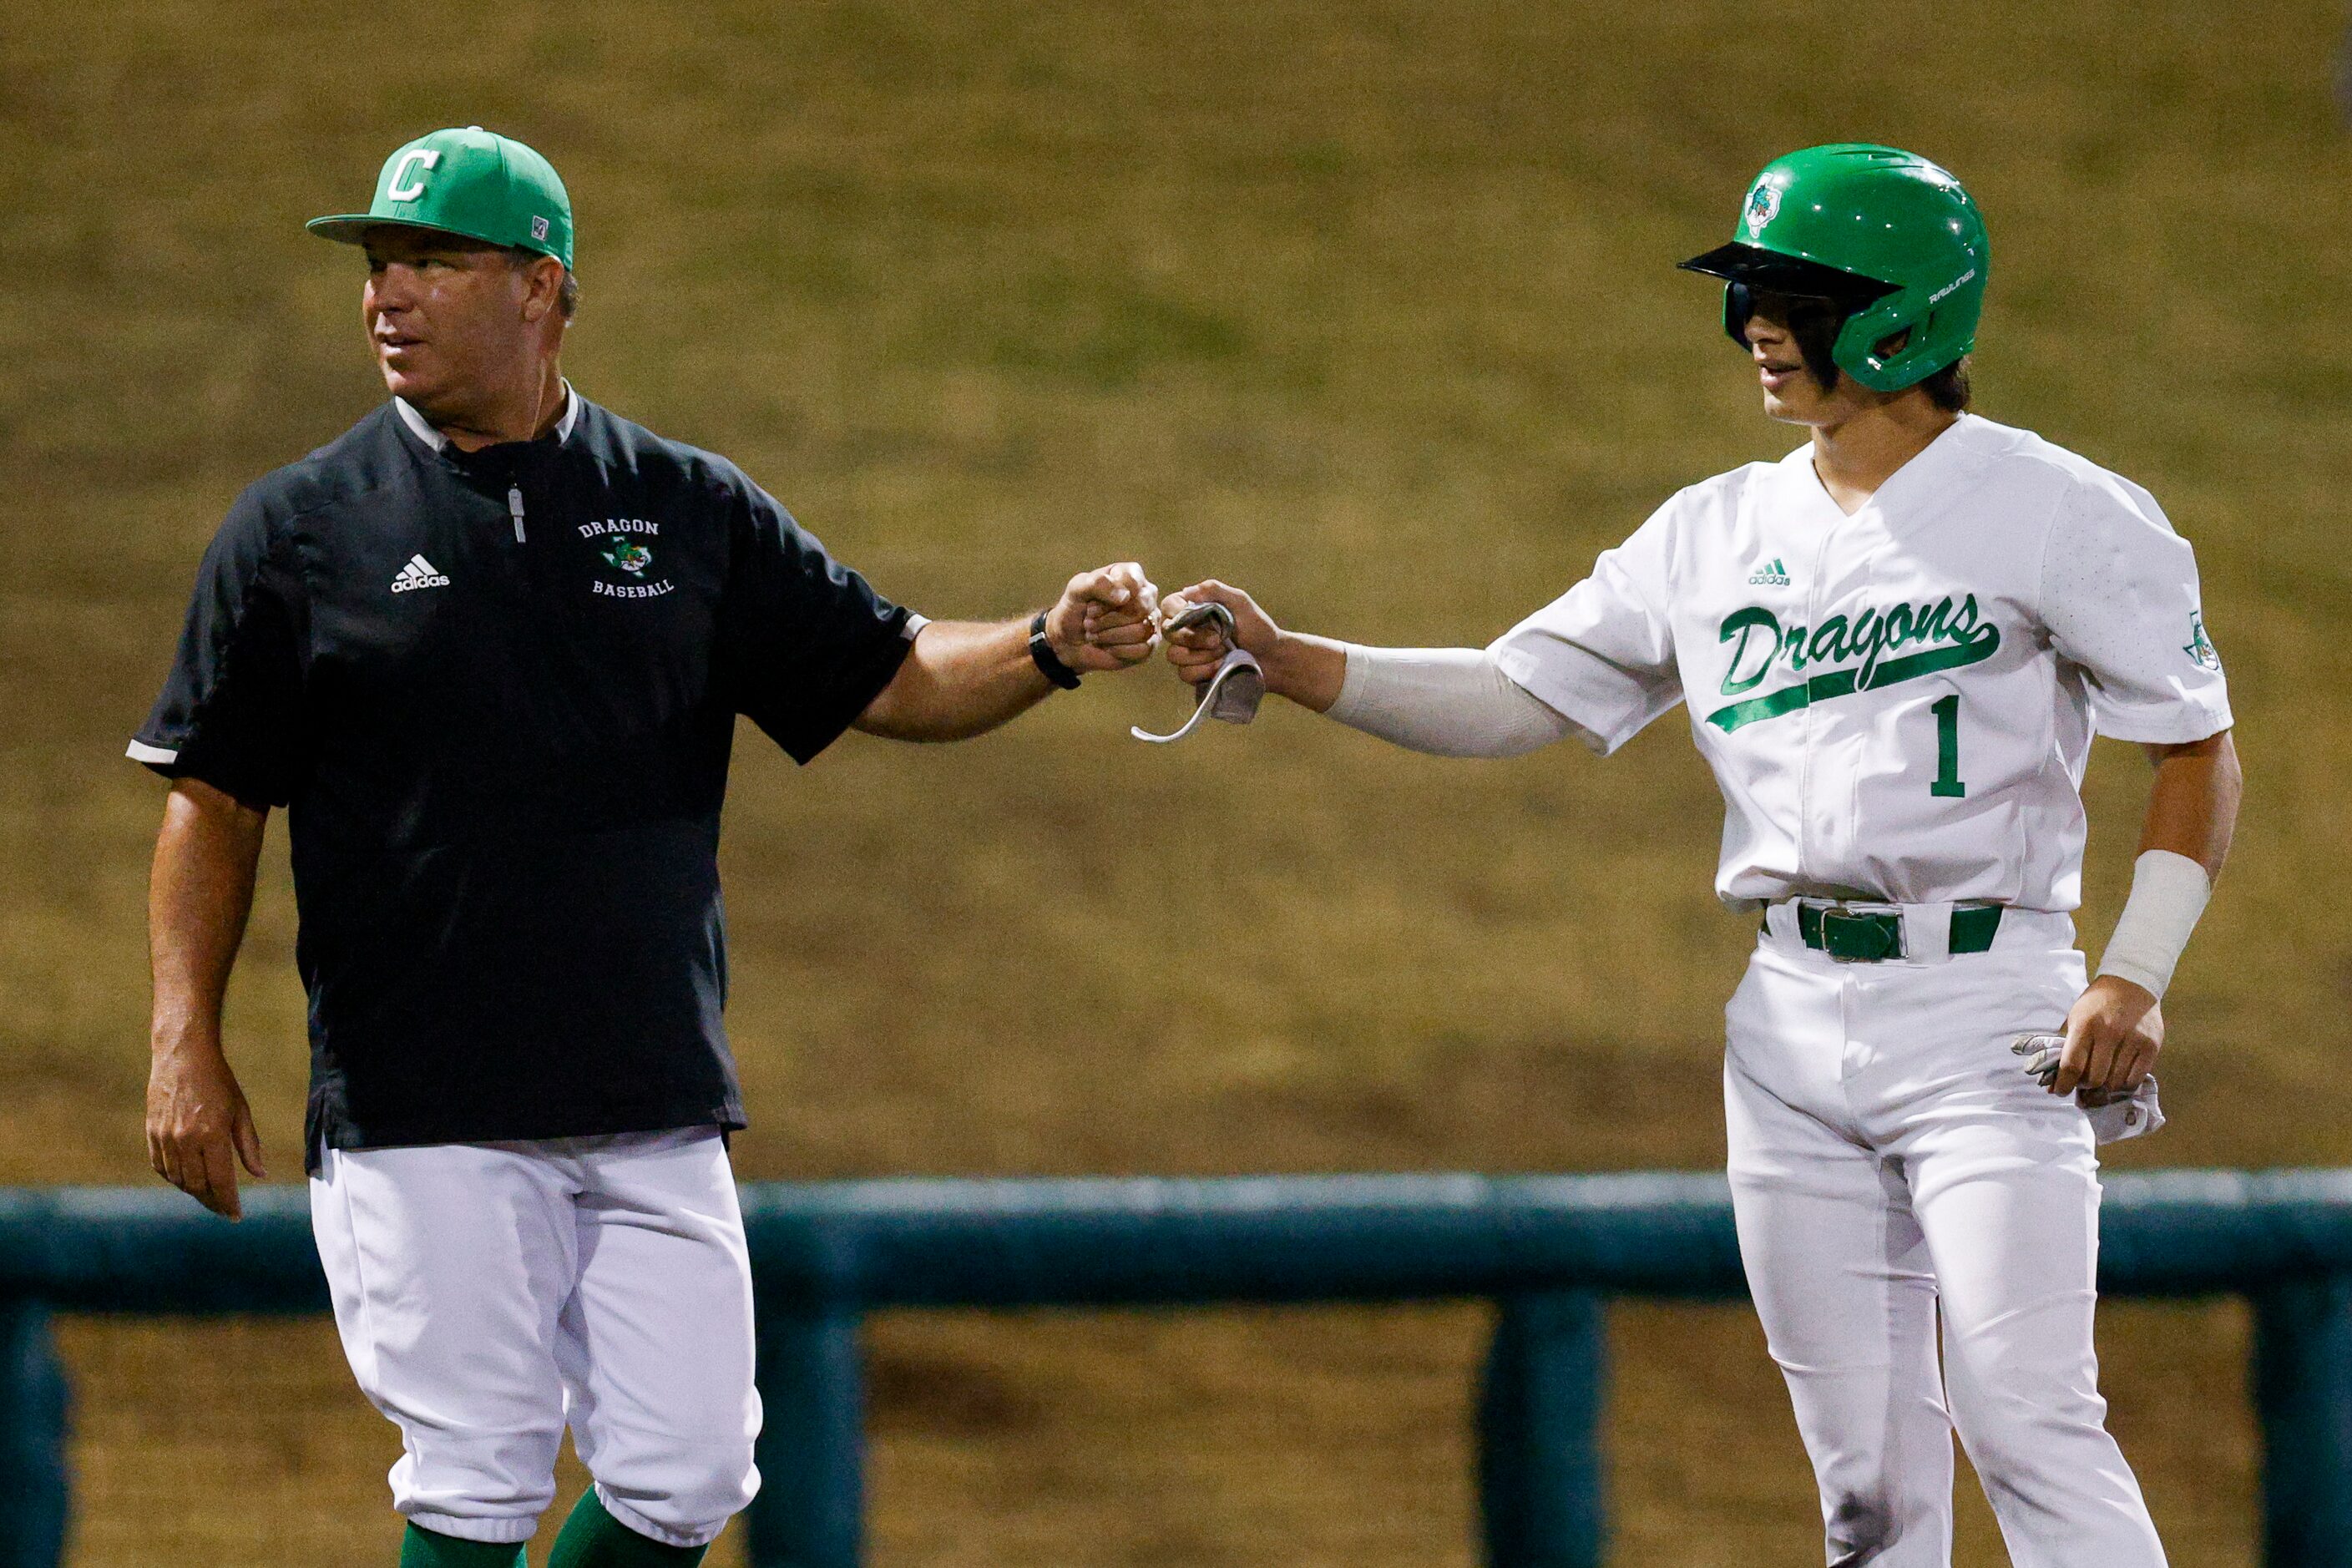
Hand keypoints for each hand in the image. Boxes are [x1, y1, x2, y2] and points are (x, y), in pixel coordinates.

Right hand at [146, 1038, 263, 1218]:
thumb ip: (248, 1146)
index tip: (236, 1216)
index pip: (220, 1181)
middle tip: (223, 1209)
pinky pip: (160, 1167)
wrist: (182, 1057)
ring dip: (193, 1192)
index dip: (228, 1202)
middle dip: (212, 1201)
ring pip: (178, 1179)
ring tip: (209, 1196)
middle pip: (197, 1186)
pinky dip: (174, 1178)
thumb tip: (259, 1175)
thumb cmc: (219, 1082)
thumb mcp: (241, 1111)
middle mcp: (185, 1140)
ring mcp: (165, 1138)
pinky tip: (186, 1180)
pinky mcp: (151, 1133)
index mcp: (212, 1135)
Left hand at [1046, 562, 1160, 673]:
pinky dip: (1119, 650)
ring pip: (1141, 630)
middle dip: (1108, 619)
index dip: (1109, 599)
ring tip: (1095, 635)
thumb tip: (1125, 596)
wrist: (1068, 640)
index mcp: (1131, 574)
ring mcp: (1150, 620)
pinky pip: (1143, 649)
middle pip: (1140, 608)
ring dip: (1110, 636)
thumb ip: (1099, 584)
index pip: (1133, 583)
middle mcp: (1146, 595)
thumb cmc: (1076, 609)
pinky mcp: (1149, 644)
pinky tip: (1107, 647)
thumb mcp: (1077, 589)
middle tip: (1089, 623)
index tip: (1090, 606)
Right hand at [1160, 580, 1279, 690]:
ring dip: (1200, 656)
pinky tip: (1220, 666)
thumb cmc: (1257, 627)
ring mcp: (1190, 653)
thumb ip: (1215, 591)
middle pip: (1169, 633)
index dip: (1175, 611)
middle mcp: (1188, 629)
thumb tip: (1187, 591)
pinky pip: (1184, 674)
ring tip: (1223, 653)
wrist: (1271, 659)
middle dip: (1194, 638)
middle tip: (1219, 639)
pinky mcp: (1195, 673)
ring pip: (1174, 656)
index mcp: (1195, 609)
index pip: (1169, 605)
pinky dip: (1203, 671)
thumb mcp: (1240, 602)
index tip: (1196, 618)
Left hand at [2049, 975, 2162, 1098]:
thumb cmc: (2097, 1004)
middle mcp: (2110, 1033)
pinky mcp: (2151, 1045)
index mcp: (2085, 1025)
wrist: (2131, 984)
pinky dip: (2124, 1084)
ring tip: (2101, 1079)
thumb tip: (2054, 1085)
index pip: (2072, 1065)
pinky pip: (2135, 1078)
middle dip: (2085, 1086)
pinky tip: (2118, 1076)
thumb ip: (2066, 1049)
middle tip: (2084, 1082)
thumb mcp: (2075, 1018)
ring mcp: (2133, 1039)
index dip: (2064, 1084)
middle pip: (2094, 1077)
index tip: (2061, 1091)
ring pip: (2115, 1081)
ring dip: (2105, 1086)